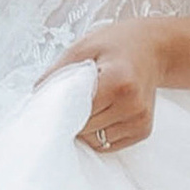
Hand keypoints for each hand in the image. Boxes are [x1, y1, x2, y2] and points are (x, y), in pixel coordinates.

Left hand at [45, 16, 171, 151]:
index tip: (55, 102)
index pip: (78, 110)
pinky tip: (104, 112)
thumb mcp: (83, 48)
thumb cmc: (117, 45)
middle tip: (74, 99)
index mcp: (117, 80)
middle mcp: (132, 104)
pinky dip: (99, 133)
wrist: (153, 49)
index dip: (62, 108)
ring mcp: (140, 119)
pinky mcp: (143, 130)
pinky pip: (109, 144)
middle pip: (85, 128)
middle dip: (73, 118)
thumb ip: (58, 72)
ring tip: (92, 104)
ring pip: (96, 141)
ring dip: (86, 128)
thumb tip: (36, 98)